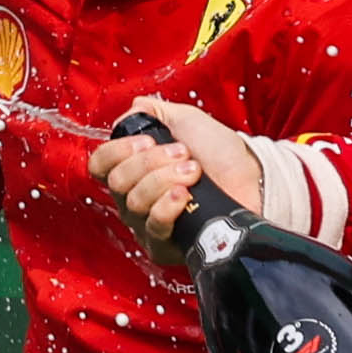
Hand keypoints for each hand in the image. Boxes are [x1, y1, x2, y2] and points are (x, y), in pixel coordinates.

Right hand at [90, 97, 262, 253]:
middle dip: (152, 162)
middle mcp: (132, 197)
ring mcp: (145, 222)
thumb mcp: (186, 119)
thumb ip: (154, 111)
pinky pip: (152, 227)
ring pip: (135, 202)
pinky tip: (185, 195)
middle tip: (184, 154)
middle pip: (117, 182)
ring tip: (194, 173)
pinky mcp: (163, 243)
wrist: (251, 178)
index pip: (99, 164)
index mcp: (132, 169)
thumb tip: (133, 109)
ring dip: (166, 180)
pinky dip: (167, 206)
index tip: (149, 140)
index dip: (118, 151)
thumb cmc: (219, 152)